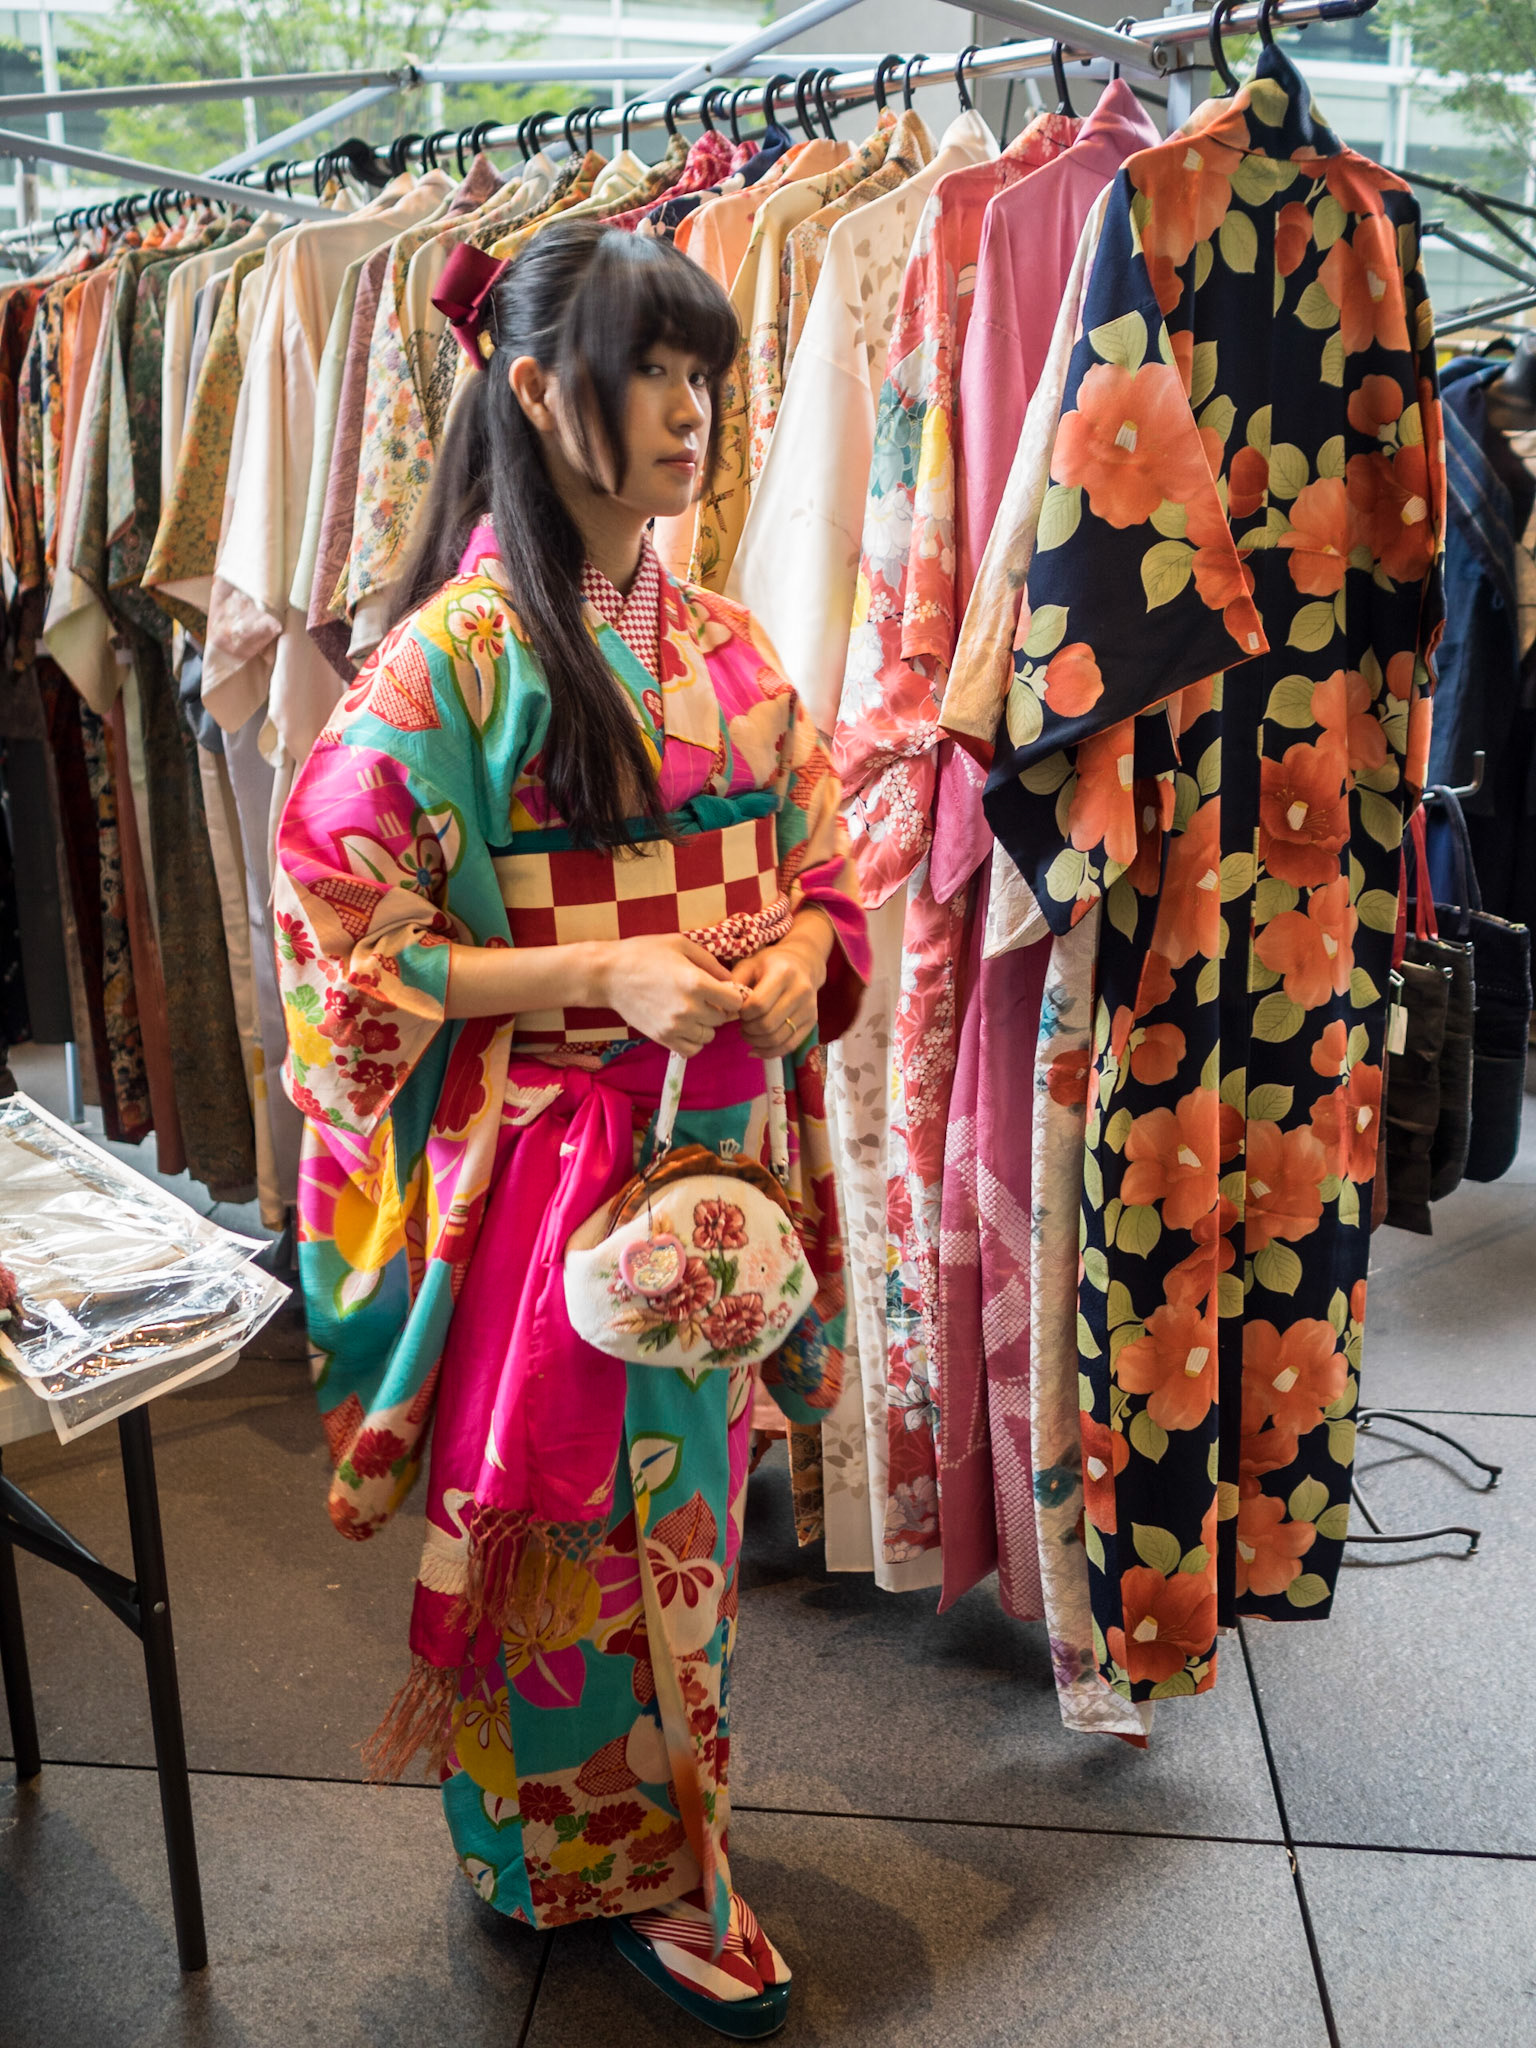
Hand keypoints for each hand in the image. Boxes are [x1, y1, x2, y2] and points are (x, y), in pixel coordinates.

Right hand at [599, 934, 745, 1055]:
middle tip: (706, 999)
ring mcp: (674, 1026)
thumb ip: (710, 962)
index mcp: (696, 982)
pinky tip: (686, 1026)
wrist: (608, 975)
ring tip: (694, 1012)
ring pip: (709, 1036)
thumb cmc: (644, 954)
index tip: (724, 990)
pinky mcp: (662, 1038)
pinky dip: (694, 1040)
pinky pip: (692, 1050)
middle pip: (722, 1019)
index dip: (733, 995)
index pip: (735, 1001)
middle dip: (719, 1009)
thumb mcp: (681, 945)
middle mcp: (688, 1008)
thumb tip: (731, 980)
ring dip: (706, 1025)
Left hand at [730, 919, 828, 1059]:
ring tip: (748, 1033)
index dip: (743, 1013)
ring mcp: (809, 1009)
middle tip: (741, 1024)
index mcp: (783, 973)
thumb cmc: (770, 964)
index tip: (737, 1010)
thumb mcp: (749, 965)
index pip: (759, 1005)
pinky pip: (789, 1046)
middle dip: (748, 1029)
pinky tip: (756, 1048)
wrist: (803, 964)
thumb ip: (734, 984)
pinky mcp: (812, 1022)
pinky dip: (770, 1052)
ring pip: (778, 1039)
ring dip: (757, 1041)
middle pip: (768, 1025)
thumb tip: (720, 1011)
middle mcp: (800, 991)